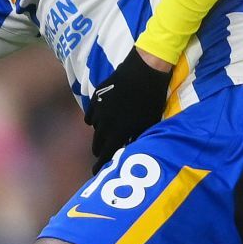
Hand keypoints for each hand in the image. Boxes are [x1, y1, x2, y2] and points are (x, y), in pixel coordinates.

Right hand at [87, 49, 172, 165]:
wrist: (144, 71)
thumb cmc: (151, 99)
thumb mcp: (149, 123)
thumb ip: (136, 138)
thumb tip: (129, 148)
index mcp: (118, 133)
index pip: (105, 157)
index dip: (100, 166)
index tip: (96, 172)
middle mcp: (104, 124)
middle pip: (97, 145)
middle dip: (100, 151)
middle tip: (105, 153)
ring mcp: (98, 110)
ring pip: (95, 130)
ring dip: (100, 134)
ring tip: (108, 133)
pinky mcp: (96, 98)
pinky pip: (90, 115)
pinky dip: (95, 119)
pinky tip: (101, 118)